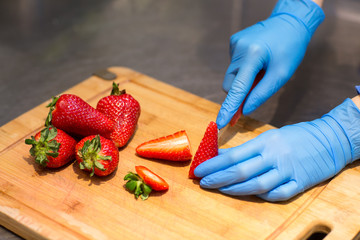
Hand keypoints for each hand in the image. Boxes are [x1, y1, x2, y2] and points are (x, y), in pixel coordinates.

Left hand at [196, 99, 359, 200]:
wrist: (330, 138)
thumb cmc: (295, 136)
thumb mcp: (269, 136)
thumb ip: (247, 148)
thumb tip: (222, 155)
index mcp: (265, 142)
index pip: (234, 155)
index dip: (213, 164)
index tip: (199, 169)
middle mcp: (274, 156)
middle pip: (241, 171)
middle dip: (218, 178)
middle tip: (203, 182)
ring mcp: (288, 170)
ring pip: (257, 185)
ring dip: (235, 189)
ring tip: (220, 189)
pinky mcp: (300, 182)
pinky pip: (279, 194)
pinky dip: (263, 196)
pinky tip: (251, 195)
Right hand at [217, 0, 324, 128]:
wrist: (290, 21)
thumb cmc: (290, 47)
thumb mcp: (282, 74)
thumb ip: (262, 93)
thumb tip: (245, 110)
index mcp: (252, 55)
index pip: (237, 88)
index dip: (229, 108)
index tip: (221, 123)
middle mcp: (238, 48)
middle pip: (230, 83)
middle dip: (241, 92)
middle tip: (258, 88)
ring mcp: (234, 44)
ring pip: (232, 75)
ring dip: (244, 79)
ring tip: (262, 70)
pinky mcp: (233, 42)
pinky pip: (235, 65)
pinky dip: (244, 69)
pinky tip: (258, 61)